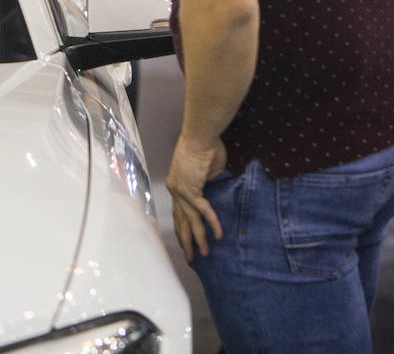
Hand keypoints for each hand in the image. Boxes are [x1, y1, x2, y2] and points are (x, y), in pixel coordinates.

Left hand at [166, 136, 227, 261]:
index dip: (182, 228)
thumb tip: (212, 190)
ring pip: (190, 221)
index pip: (178, 212)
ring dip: (198, 239)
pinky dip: (211, 223)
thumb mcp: (206, 170)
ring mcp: (181, 191)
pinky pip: (203, 211)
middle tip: (190, 257)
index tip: (185, 241)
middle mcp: (175, 191)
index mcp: (177, 186)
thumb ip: (207, 184)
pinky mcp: (191, 189)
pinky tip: (217, 235)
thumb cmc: (205, 147)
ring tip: (204, 254)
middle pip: (180, 221)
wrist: (201, 135)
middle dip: (186, 241)